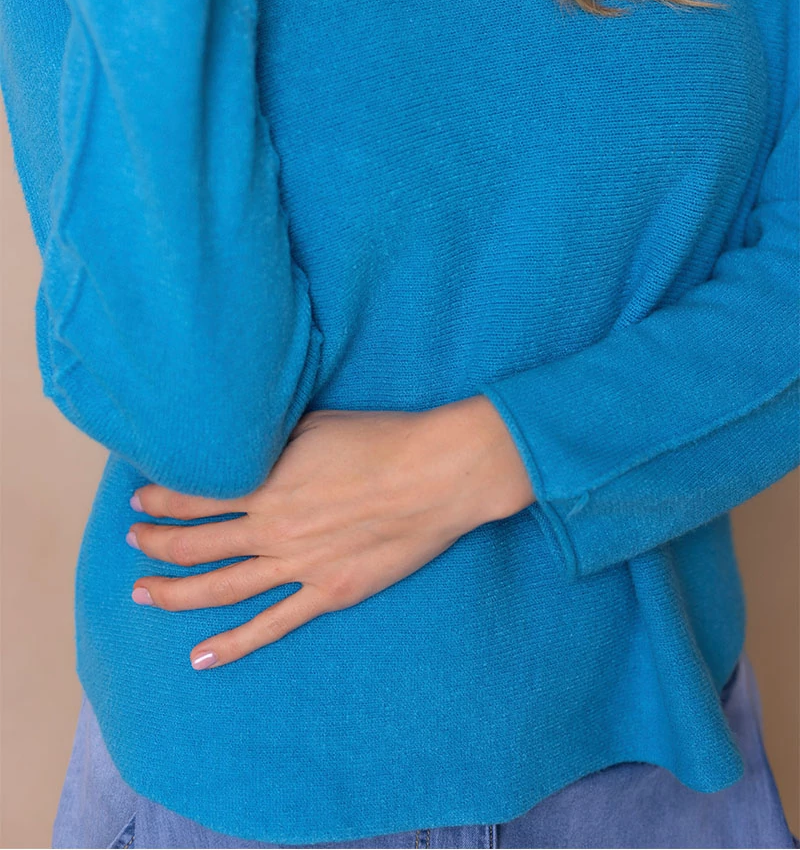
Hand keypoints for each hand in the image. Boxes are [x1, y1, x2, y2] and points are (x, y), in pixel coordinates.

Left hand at [126, 396, 534, 668]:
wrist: (436, 475)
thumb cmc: (380, 440)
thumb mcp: (314, 425)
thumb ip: (271, 442)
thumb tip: (240, 444)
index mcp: (267, 482)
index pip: (192, 495)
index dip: (158, 499)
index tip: (138, 500)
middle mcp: (273, 526)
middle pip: (194, 544)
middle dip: (153, 545)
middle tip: (132, 543)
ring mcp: (298, 565)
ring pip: (220, 588)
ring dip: (173, 593)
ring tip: (142, 594)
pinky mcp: (328, 593)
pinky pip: (271, 626)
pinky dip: (232, 644)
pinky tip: (199, 657)